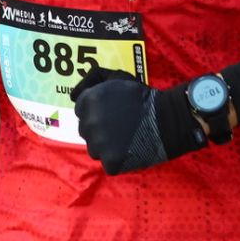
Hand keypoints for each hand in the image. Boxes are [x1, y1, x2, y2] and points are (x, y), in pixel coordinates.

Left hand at [70, 68, 205, 175]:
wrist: (167, 119)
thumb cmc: (142, 97)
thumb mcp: (117, 77)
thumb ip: (93, 79)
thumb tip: (73, 94)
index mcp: (88, 102)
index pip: (81, 110)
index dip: (96, 111)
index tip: (111, 112)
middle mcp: (89, 124)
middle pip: (86, 130)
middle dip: (99, 128)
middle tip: (120, 124)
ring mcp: (99, 146)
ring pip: (94, 148)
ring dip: (106, 145)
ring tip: (125, 137)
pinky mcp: (111, 163)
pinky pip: (107, 163)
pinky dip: (117, 159)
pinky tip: (130, 149)